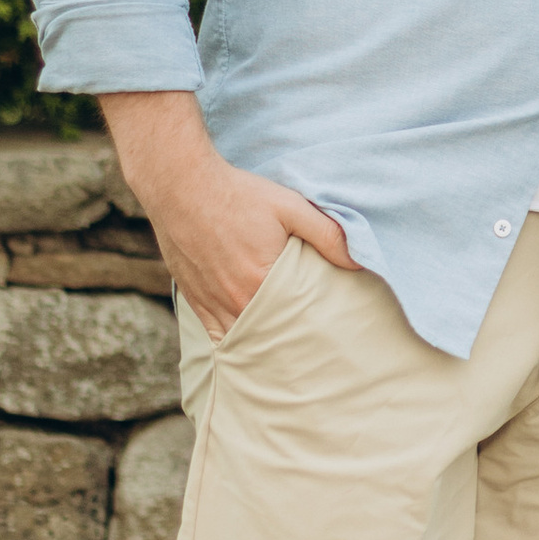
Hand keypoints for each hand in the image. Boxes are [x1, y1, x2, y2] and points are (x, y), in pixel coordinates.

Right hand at [100, 93, 353, 336]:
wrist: (182, 186)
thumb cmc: (238, 194)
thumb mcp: (290, 206)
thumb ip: (326, 235)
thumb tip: (357, 262)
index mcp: (261, 282)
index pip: (295, 323)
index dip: (311, 331)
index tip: (327, 338)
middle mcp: (233, 300)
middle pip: (269, 337)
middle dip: (289, 344)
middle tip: (311, 353)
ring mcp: (211, 303)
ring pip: (242, 340)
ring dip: (261, 345)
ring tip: (284, 354)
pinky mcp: (194, 299)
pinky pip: (216, 335)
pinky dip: (234, 342)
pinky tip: (249, 346)